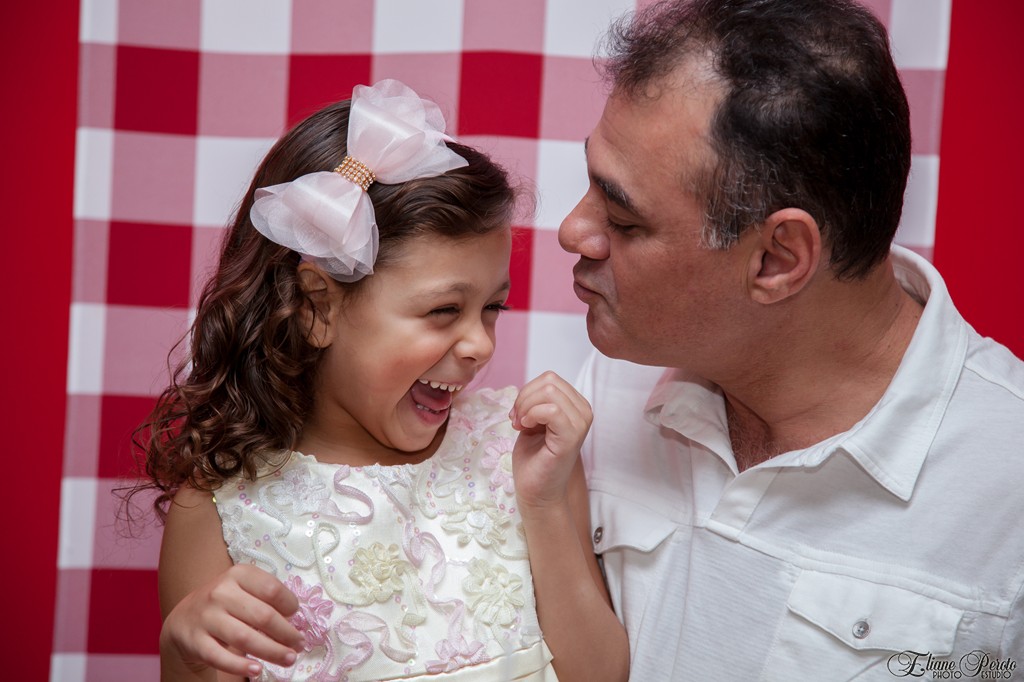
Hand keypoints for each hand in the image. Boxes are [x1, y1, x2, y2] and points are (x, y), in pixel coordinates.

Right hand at [160, 564, 303, 678]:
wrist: (185, 618)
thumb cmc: (225, 603)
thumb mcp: (244, 589)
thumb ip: (266, 598)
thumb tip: (294, 620)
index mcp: (238, 574)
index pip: (272, 589)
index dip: (290, 605)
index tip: (297, 618)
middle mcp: (221, 592)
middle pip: (262, 616)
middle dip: (286, 634)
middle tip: (299, 645)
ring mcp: (206, 616)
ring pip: (244, 638)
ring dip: (272, 651)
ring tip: (289, 659)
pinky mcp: (195, 640)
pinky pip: (220, 657)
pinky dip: (240, 666)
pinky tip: (257, 670)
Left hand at [509, 371, 592, 510]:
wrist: (536, 490)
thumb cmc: (535, 458)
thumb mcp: (533, 420)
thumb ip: (535, 401)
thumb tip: (527, 389)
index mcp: (576, 405)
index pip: (550, 378)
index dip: (527, 392)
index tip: (518, 414)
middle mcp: (584, 412)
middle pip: (549, 381)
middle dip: (524, 398)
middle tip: (517, 420)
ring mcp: (581, 424)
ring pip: (549, 391)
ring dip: (526, 406)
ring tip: (521, 425)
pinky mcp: (572, 437)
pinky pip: (552, 410)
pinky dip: (532, 415)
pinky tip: (526, 428)